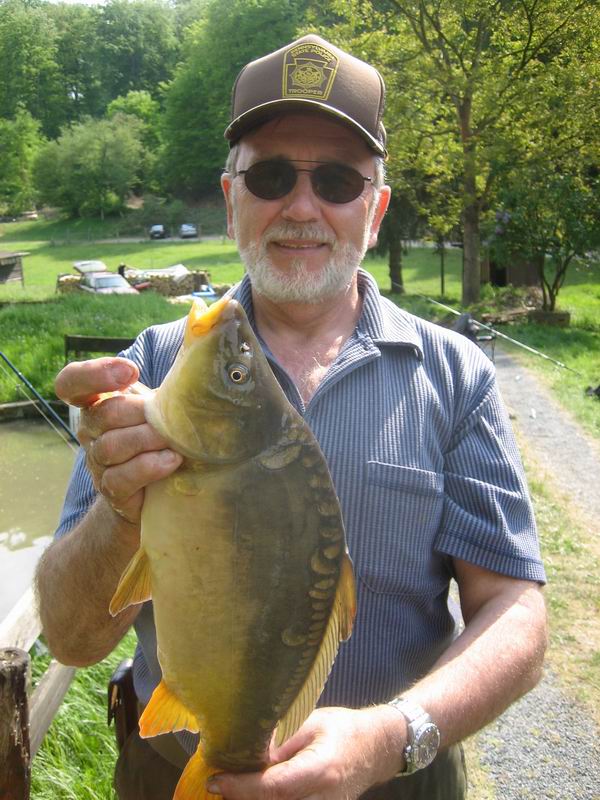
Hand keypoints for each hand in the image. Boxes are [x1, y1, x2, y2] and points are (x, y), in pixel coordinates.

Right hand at [55, 356, 182, 524]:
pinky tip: (172, 460)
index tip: (131, 373)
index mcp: (96, 402)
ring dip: (147, 440)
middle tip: (168, 417)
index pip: (71, 382)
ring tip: (175, 441)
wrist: (160, 486)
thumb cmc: (161, 435)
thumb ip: (163, 389)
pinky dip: (149, 467)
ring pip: (111, 446)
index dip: (93, 374)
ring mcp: (97, 462)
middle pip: (103, 414)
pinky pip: (121, 477)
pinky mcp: (110, 489)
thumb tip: (191, 369)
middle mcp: (90, 430)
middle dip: (140, 412)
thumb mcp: (160, 406)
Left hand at [208, 706, 405, 799]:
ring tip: (233, 789)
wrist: (376, 749)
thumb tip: (246, 750)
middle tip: (219, 785)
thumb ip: (281, 739)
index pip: (274, 787)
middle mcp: (323, 799)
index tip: (216, 781)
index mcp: (321, 769)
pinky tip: (253, 793)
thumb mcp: (311, 722)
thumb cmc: (342, 729)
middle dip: (242, 799)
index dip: (242, 787)